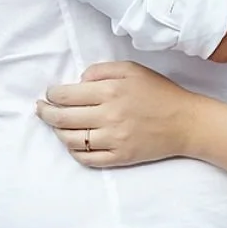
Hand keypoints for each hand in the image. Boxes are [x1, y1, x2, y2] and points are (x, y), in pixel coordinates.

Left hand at [36, 61, 198, 167]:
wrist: (185, 121)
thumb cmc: (159, 92)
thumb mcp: (132, 69)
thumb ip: (102, 70)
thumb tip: (79, 81)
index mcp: (110, 91)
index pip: (67, 95)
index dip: (52, 94)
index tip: (49, 94)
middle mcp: (109, 116)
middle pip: (64, 118)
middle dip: (46, 113)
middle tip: (41, 109)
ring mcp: (114, 139)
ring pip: (71, 139)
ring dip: (57, 132)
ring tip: (56, 126)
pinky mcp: (119, 157)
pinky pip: (87, 158)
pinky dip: (74, 151)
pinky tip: (73, 143)